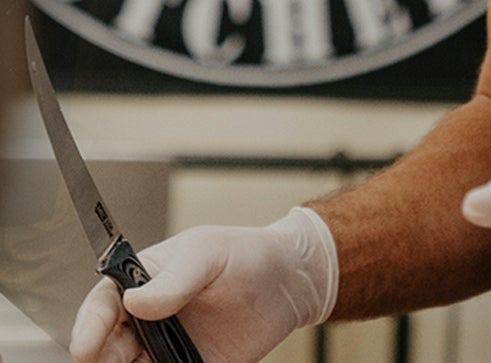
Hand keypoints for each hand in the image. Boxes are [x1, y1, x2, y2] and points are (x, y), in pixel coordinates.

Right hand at [68, 206, 337, 362]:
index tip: (86, 347)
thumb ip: (175, 278)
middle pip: (105, 351)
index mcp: (139, 285)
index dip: (89, 329)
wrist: (289, 281)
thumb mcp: (208, 254)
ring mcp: (163, 350)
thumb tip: (134, 302)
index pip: (100, 309)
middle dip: (103, 360)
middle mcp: (144, 323)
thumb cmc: (245, 255)